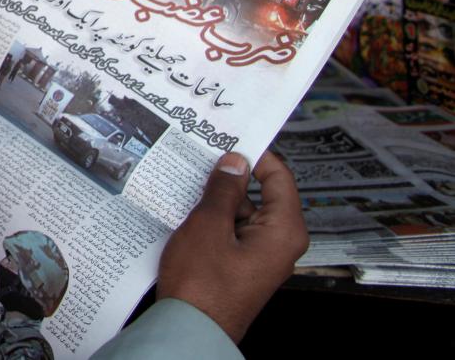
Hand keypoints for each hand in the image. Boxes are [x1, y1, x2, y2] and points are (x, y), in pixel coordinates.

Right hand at [157, 151, 308, 342]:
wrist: (190, 330)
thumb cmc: (202, 285)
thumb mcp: (209, 225)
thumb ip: (224, 189)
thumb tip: (235, 162)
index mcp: (284, 231)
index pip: (279, 177)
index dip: (255, 155)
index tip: (229, 140)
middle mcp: (279, 243)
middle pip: (261, 195)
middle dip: (231, 179)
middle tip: (201, 161)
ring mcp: (261, 257)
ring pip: (244, 214)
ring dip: (218, 201)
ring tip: (188, 189)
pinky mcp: (243, 266)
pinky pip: (233, 232)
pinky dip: (214, 221)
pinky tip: (188, 214)